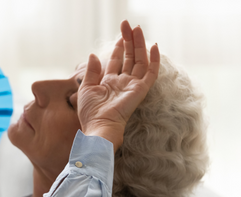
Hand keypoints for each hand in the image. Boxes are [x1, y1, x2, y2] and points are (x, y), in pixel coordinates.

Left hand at [77, 20, 159, 149]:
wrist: (99, 126)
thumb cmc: (90, 113)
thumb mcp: (86, 88)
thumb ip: (91, 71)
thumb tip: (93, 55)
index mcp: (109, 83)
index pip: (117, 61)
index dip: (119, 47)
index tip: (120, 35)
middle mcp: (123, 83)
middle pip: (129, 57)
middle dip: (129, 41)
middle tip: (129, 25)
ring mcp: (133, 86)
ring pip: (139, 61)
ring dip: (139, 45)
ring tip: (137, 29)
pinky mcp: (140, 90)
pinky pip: (151, 73)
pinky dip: (154, 60)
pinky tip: (154, 46)